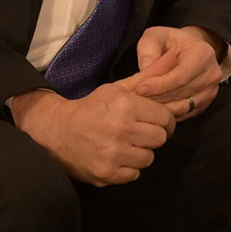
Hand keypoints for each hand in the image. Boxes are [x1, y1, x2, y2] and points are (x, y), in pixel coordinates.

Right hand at [10, 84, 174, 185]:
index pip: (166, 118)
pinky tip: (118, 157)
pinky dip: (129, 168)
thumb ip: (147, 77)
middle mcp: (121, 130)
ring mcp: (113, 155)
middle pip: (160, 139)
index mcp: (127, 106)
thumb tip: (172, 56)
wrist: (57, 130)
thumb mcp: (118, 88)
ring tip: (129, 145)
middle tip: (142, 133)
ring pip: (149, 158)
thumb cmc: (93, 107)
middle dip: (154, 136)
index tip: (157, 122)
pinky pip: (134, 175)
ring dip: (142, 153)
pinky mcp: (106, 174)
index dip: (164, 120)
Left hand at [130, 24, 224, 120]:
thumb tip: (145, 67)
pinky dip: (166, 113)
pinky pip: (183, 114)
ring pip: (181, 107)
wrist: (190, 49)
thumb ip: (149, 47)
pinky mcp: (204, 103)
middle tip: (134, 100)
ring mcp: (210, 91)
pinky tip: (151, 109)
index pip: (180, 76)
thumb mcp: (157, 35)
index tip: (138, 88)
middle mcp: (211, 74)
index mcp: (203, 54)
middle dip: (155, 98)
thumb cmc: (171, 43)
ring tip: (140, 105)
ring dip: (159, 108)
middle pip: (180, 94)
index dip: (159, 85)